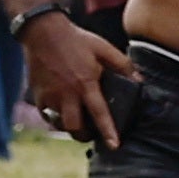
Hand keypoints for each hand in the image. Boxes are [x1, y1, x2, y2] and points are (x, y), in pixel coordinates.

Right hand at [22, 12, 124, 145]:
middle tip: (91, 133)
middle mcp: (66, 93)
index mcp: (85, 84)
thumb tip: (141, 81)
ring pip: (59, 123)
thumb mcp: (104, 48)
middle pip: (74, 127)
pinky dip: (54, 116)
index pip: (99, 113)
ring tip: (77, 121)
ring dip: (69, 125)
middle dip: (84, 135)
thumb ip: (123, 65)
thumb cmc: (76, 40)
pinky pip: (46, 114)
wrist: (43, 32)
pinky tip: (61, 110)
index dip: (108, 131)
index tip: (114, 146)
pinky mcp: (37, 94)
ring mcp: (50, 95)